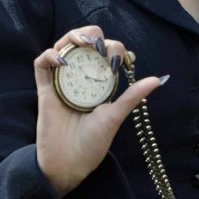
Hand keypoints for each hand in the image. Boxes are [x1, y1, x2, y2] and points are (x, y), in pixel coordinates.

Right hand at [34, 25, 166, 196]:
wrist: (68, 163)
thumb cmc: (93, 142)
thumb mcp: (115, 116)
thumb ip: (132, 97)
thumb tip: (157, 79)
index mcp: (101, 82)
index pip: (106, 52)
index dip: (114, 48)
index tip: (120, 60)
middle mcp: (81, 77)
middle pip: (84, 42)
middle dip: (93, 35)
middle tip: (100, 48)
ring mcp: (62, 81)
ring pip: (63, 46)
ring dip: (72, 37)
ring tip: (83, 44)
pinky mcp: (45, 89)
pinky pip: (41, 64)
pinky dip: (50, 55)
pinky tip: (62, 60)